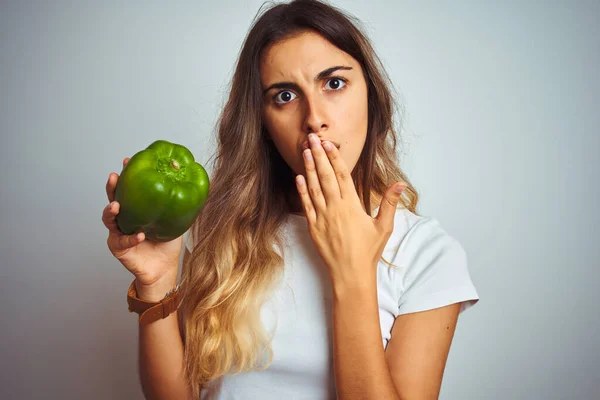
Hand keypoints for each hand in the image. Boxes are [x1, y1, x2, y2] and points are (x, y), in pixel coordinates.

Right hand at [102, 157, 182, 287]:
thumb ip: (180, 203)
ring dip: (111, 210)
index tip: (128, 161)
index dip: (127, 174)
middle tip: (115, 177)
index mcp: (136, 208)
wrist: (164, 267)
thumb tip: (196, 181)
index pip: (129, 188)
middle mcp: (124, 217)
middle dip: (112, 187)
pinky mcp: (118, 247)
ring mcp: (118, 232)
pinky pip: (122, 241)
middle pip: (112, 198)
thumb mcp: (175, 219)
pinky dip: (130, 237)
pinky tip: (138, 234)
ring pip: (109, 218)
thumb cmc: (167, 242)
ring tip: (117, 205)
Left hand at [295, 134, 406, 289]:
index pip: (342, 175)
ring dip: (308, 168)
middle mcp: (335, 208)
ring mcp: (322, 217)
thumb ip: (390, 203)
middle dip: (318, 155)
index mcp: (352, 206)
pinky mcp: (313, 227)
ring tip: (304, 151)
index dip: (334, 157)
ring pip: (313, 187)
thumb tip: (400, 184)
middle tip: (312, 138)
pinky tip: (299, 178)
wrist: (350, 274)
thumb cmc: (368, 252)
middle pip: (325, 176)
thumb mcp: (384, 227)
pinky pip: (306, 205)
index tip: (328, 144)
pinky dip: (302, 190)